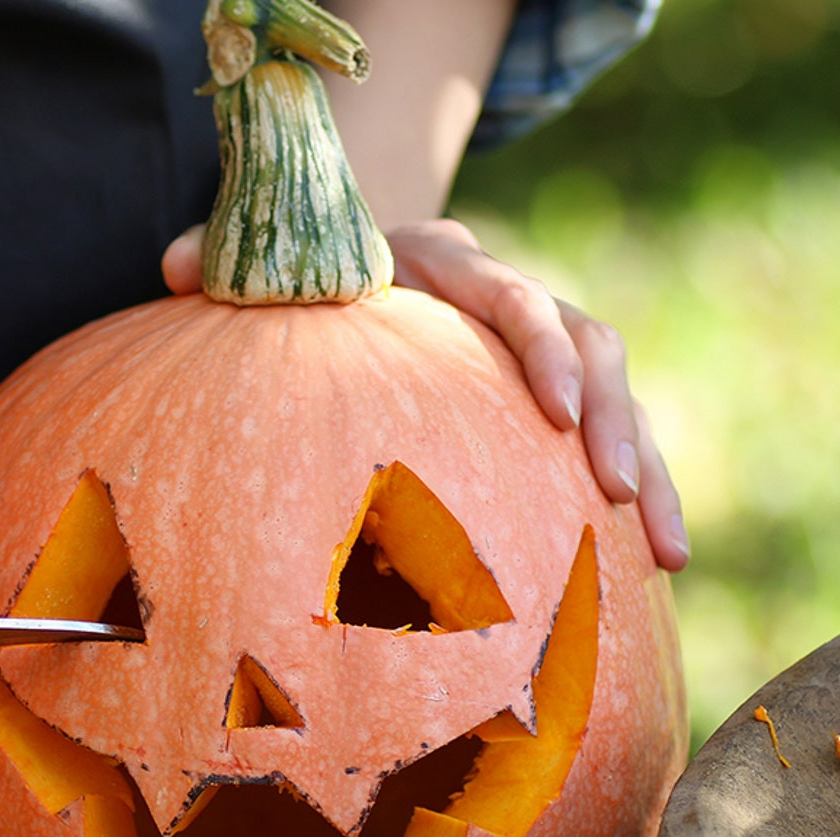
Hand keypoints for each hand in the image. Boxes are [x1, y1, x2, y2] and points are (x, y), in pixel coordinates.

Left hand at [163, 220, 688, 571]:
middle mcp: (506, 298)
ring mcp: (539, 351)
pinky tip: (654, 572)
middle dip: (610, 420)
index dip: (538, 347)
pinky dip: (643, 497)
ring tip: (667, 553)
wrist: (355, 264)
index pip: (508, 294)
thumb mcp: (267, 267)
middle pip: (586, 343)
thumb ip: (227, 265)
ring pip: (619, 398)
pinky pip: (612, 442)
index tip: (555, 409)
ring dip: (649, 470)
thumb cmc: (304, 280)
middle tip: (616, 492)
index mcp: (444, 261)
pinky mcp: (554, 401)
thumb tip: (173, 269)